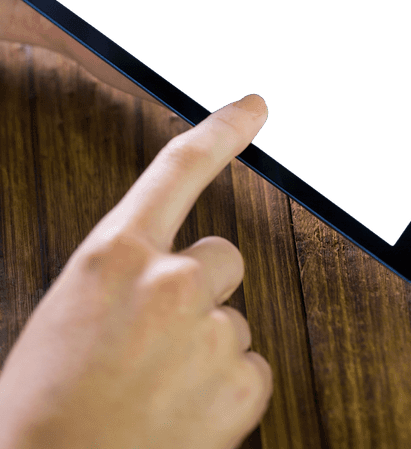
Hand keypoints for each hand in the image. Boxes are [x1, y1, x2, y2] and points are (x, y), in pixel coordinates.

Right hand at [0, 94, 272, 448]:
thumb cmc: (42, 409)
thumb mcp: (70, 313)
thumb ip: (125, 278)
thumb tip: (164, 275)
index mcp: (115, 254)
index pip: (177, 169)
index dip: (221, 132)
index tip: (253, 108)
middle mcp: (170, 280)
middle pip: (223, 257)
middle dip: (203, 291)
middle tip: (160, 342)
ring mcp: (209, 331)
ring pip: (234, 321)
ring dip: (208, 350)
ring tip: (156, 393)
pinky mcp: (240, 383)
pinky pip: (253, 369)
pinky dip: (227, 393)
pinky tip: (183, 417)